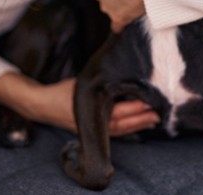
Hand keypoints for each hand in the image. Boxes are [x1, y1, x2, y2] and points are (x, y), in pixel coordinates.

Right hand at [0, 73, 158, 135]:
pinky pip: (115, 132)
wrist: (43, 106)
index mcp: (92, 111)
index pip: (118, 112)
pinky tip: (139, 124)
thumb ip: (101, 80)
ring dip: (138, 126)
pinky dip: (129, 129)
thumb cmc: (62, 92)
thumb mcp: (82, 82)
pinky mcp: (93, 131)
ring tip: (154, 119)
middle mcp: (94, 124)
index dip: (135, 108)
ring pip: (120, 131)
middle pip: (123, 124)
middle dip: (142, 119)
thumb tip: (120, 70)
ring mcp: (93, 130)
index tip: (150, 101)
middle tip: (159, 112)